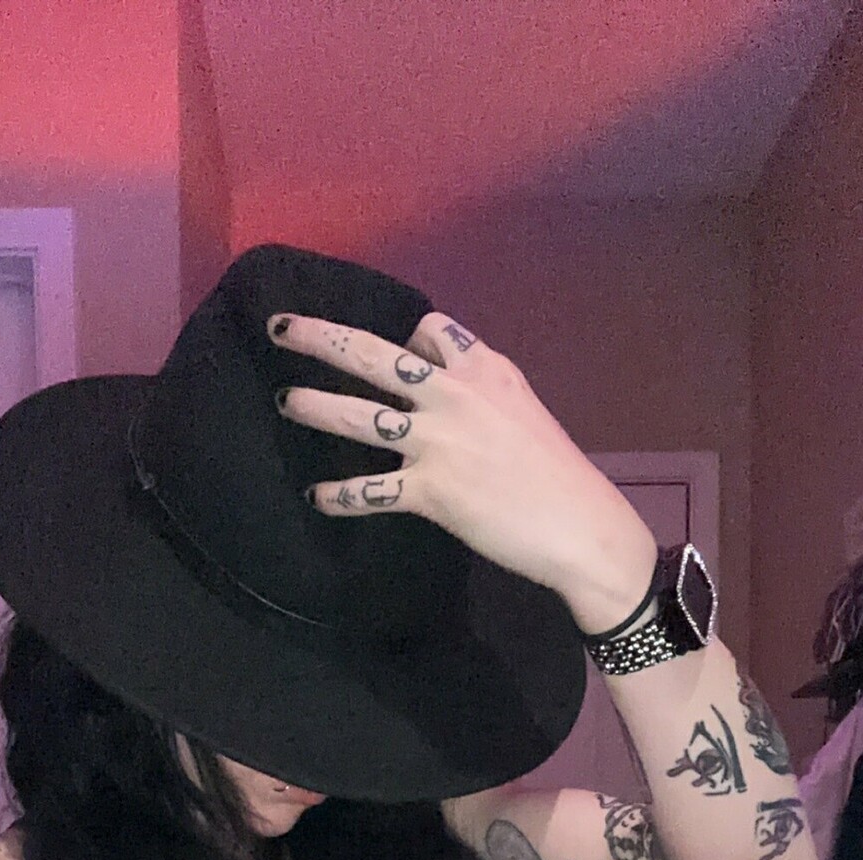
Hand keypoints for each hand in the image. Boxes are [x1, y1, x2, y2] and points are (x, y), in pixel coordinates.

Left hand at [268, 309, 657, 634]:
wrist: (580, 527)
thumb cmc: (556, 475)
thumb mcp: (523, 410)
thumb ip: (480, 391)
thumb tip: (434, 383)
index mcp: (484, 369)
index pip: (427, 331)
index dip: (402, 339)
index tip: (386, 351)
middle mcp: (454, 395)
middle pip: (373, 355)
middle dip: (321, 338)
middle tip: (281, 329)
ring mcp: (438, 442)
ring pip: (359, 415)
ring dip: (315, 406)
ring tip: (284, 401)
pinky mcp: (431, 490)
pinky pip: (369, 490)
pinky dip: (339, 495)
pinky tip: (317, 497)